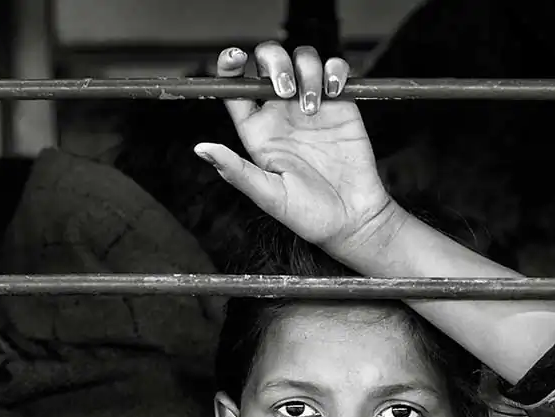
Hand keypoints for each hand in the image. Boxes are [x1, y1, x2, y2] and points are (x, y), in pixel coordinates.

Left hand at [194, 44, 393, 257]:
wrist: (353, 219)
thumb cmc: (309, 215)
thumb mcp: (269, 196)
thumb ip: (236, 170)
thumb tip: (201, 149)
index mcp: (257, 131)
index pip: (235, 88)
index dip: (230, 66)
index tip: (236, 59)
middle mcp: (280, 113)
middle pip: (268, 62)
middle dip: (274, 63)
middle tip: (286, 91)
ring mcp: (311, 105)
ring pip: (302, 59)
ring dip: (306, 70)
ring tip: (313, 106)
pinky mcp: (340, 104)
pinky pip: (335, 69)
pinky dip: (334, 70)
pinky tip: (335, 92)